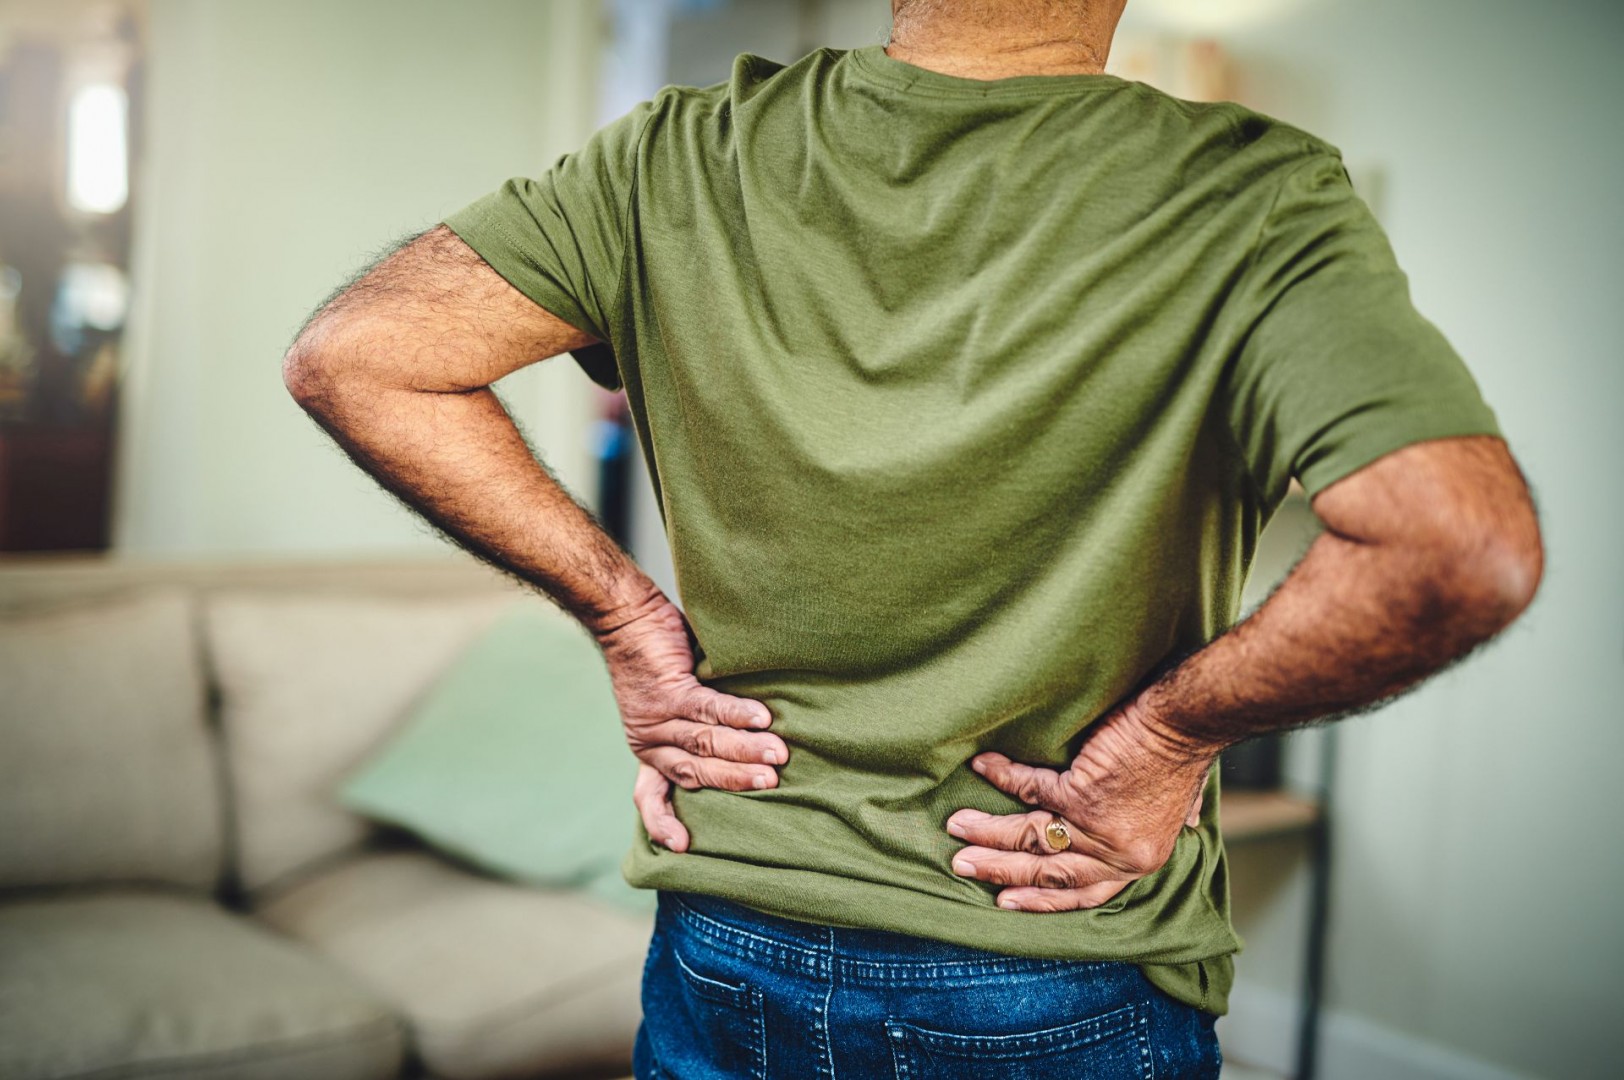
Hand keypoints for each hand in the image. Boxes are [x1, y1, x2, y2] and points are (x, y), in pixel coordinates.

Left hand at [594, 595, 786, 852]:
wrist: (624, 615)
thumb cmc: (655, 656)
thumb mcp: (669, 702)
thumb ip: (696, 727)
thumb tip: (747, 741)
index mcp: (648, 748)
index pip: (651, 795)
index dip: (664, 822)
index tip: (682, 846)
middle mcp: (649, 739)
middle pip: (695, 772)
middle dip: (735, 780)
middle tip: (772, 783)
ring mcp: (657, 716)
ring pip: (706, 742)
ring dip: (745, 750)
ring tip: (779, 754)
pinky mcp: (670, 689)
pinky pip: (708, 708)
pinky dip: (737, 715)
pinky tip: (763, 719)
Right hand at [945, 703, 1215, 911]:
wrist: (1185, 721)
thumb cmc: (1183, 754)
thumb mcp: (1182, 803)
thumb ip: (1171, 820)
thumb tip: (1187, 823)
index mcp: (1137, 861)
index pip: (1083, 893)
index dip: (1041, 900)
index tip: (1006, 901)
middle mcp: (1116, 854)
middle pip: (1047, 872)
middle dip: (999, 871)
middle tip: (963, 866)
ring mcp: (1097, 827)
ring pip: (1031, 837)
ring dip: (989, 832)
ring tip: (957, 826)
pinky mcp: (1082, 795)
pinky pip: (1030, 790)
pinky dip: (1002, 776)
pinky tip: (982, 766)